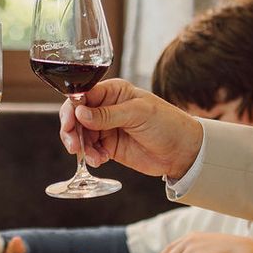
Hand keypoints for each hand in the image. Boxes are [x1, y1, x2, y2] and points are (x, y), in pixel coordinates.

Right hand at [59, 80, 204, 179]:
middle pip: (76, 116)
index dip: (72, 108)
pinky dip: (90, 156)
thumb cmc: (167, 124)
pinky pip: (90, 149)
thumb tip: (80, 113)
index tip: (69, 123)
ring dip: (81, 147)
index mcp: (114, 92)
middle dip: (71, 130)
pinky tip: (100, 160)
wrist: (183, 151)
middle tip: (74, 145)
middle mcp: (106, 107)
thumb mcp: (138, 114)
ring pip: (81, 135)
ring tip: (92, 157)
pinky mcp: (109, 146)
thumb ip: (108, 114)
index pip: (83, 95)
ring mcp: (106, 127)